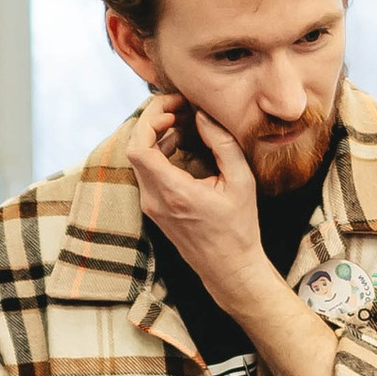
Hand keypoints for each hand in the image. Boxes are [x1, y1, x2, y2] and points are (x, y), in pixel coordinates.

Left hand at [130, 95, 271, 314]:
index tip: (173, 106)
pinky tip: (178, 143)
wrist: (229, 269)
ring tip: (182, 122)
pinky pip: (145, 171)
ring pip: (138, 158)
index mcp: (173, 193)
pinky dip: (157, 150)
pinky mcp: (153, 208)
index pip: (139, 146)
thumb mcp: (241, 182)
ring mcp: (150, 205)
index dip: (150, 118)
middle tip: (178, 108)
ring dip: (155, 135)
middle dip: (153, 120)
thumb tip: (202, 114)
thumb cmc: (239, 228)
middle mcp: (154, 199)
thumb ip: (222, 144)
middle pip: (134, 147)